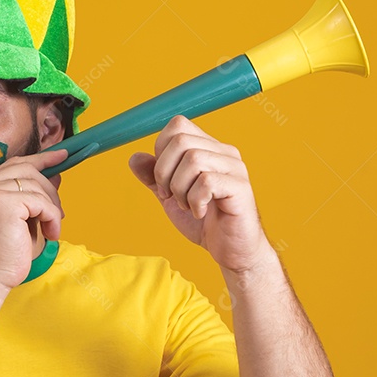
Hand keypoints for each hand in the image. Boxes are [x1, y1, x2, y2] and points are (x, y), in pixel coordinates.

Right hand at [0, 148, 67, 290]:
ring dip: (52, 208)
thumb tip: (55, 175)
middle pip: (27, 169)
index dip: (40, 159)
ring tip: (51, 229)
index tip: (61, 156)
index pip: (13, 164)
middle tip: (59, 211)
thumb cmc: (2, 255)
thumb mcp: (21, 218)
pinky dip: (52, 217)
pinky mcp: (3, 203)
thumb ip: (33, 195)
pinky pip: (41, 201)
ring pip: (36, 185)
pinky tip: (50, 234)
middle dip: (50, 187)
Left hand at [128, 116, 270, 273]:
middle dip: (164, 172)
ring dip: (180, 189)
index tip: (162, 180)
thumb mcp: (169, 197)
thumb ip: (152, 177)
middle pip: (181, 140)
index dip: (161, 151)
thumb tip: (135, 157)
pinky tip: (201, 212)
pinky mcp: (241, 188)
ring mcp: (235, 168)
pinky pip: (207, 181)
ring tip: (187, 206)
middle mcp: (224, 152)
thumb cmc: (204, 222)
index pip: (178, 125)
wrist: (230, 251)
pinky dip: (194, 201)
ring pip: (193, 159)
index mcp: (208, 148)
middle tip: (171, 196)